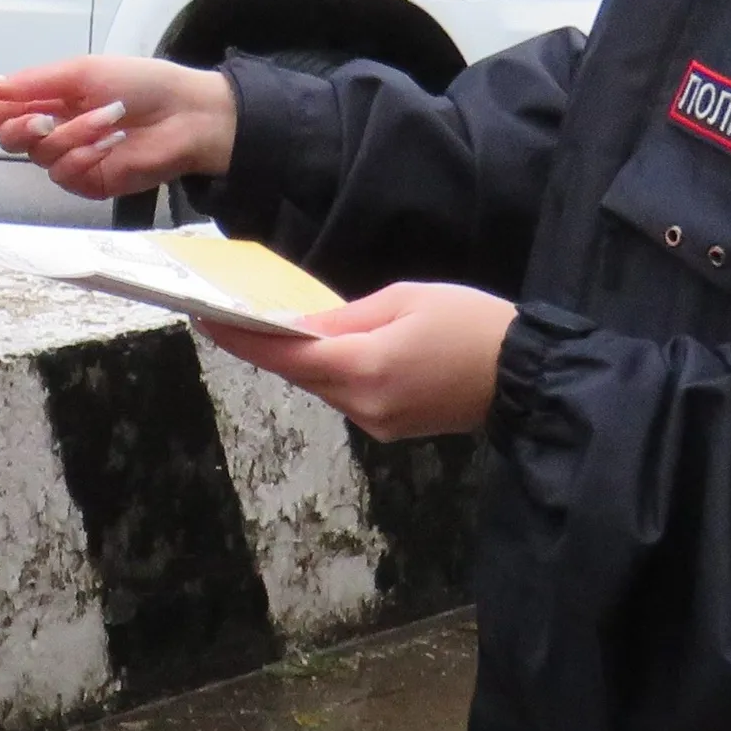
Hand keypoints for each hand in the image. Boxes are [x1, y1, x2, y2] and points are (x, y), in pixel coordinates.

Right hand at [0, 56, 238, 200]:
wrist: (187, 115)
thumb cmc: (140, 83)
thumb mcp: (80, 72)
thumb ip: (29, 83)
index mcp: (43, 97)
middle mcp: (49, 129)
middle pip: (7, 137)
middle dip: (26, 126)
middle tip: (52, 115)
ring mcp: (67, 158)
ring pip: (42, 156)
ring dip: (74, 135)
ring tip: (110, 121)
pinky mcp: (86, 181)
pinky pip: (67, 174)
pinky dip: (88, 155)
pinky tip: (115, 142)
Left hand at [203, 283, 519, 441]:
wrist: (526, 375)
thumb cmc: (472, 324)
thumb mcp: (405, 300)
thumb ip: (344, 317)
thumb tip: (298, 327)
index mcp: (364, 368)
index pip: (285, 354)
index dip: (241, 337)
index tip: (204, 318)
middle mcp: (362, 405)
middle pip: (298, 374)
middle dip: (263, 346)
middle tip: (227, 317)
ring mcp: (376, 423)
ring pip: (320, 387)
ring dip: (298, 360)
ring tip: (272, 327)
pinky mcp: (390, 430)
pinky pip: (345, 397)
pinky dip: (329, 373)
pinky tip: (324, 351)